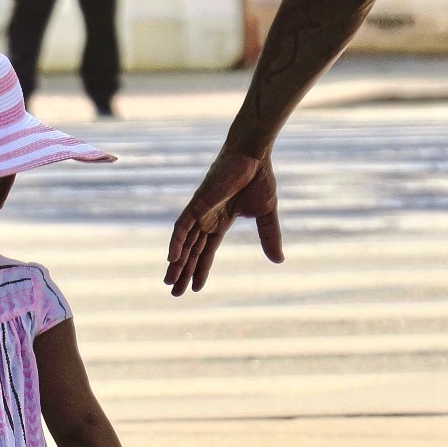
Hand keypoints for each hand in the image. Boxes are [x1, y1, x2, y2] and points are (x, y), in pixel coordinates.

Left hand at [165, 147, 281, 296]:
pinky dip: (176, 241)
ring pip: (184, 242)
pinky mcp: (197, 203)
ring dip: (176, 262)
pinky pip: (182, 226)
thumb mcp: (266, 214)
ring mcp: (200, 211)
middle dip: (183, 271)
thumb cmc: (259, 177)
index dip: (200, 269)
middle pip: (191, 251)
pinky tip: (172, 258)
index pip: (207, 251)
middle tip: (174, 292)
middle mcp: (206, 219)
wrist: (253, 155)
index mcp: (220, 221)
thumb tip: (279, 260)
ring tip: (169, 281)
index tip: (195, 288)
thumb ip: (269, 237)